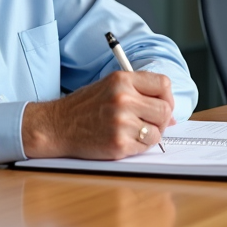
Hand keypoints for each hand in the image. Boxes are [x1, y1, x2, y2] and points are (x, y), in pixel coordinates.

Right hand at [21, 70, 174, 158]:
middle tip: (149, 122)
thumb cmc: (84, 107)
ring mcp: (121, 122)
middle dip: (161, 119)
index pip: (163, 84)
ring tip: (133, 131)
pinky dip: (139, 146)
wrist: (57, 126)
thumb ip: (139, 92)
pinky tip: (124, 140)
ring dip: (150, 134)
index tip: (162, 104)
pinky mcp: (118, 144)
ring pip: (158, 132)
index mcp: (122, 80)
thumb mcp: (110, 86)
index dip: (167, 97)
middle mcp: (123, 99)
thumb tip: (170, 114)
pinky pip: (145, 147)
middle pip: (165, 110)